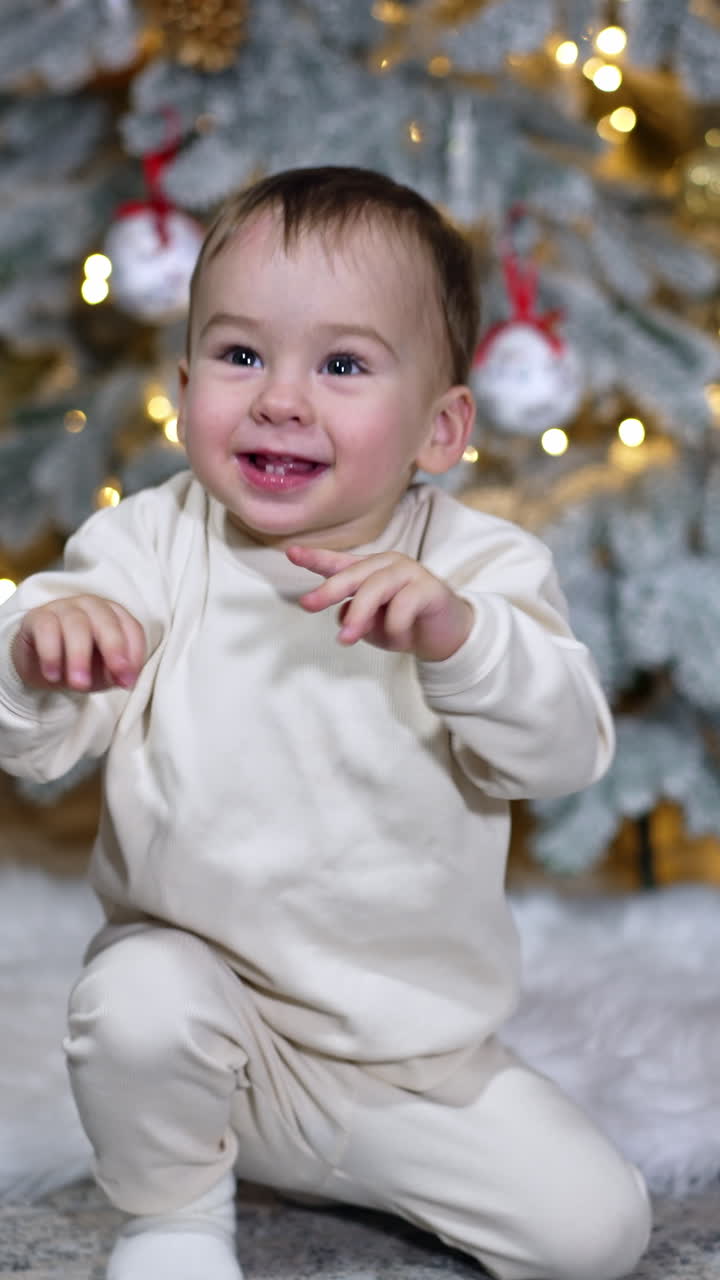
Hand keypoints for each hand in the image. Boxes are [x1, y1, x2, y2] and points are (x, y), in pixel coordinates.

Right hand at [10, 595, 145, 692]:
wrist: (43, 667)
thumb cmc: (81, 664)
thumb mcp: (103, 673)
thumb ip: (116, 673)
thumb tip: (124, 678)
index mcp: (114, 616)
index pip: (131, 628)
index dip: (134, 654)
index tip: (128, 681)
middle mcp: (91, 606)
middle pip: (106, 620)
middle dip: (113, 648)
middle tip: (113, 676)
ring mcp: (63, 607)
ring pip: (76, 624)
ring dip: (80, 656)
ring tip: (79, 684)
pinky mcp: (37, 617)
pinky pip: (46, 629)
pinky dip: (51, 654)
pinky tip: (53, 675)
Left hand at [287, 546, 473, 661]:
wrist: (446, 637)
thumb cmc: (404, 625)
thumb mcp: (371, 626)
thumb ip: (353, 618)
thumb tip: (343, 617)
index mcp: (369, 572)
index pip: (339, 563)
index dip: (315, 558)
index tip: (290, 553)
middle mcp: (388, 565)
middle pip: (353, 573)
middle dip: (328, 589)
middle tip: (307, 605)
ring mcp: (410, 572)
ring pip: (375, 588)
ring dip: (358, 615)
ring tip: (347, 639)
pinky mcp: (430, 588)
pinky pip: (402, 608)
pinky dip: (395, 629)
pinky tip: (401, 639)